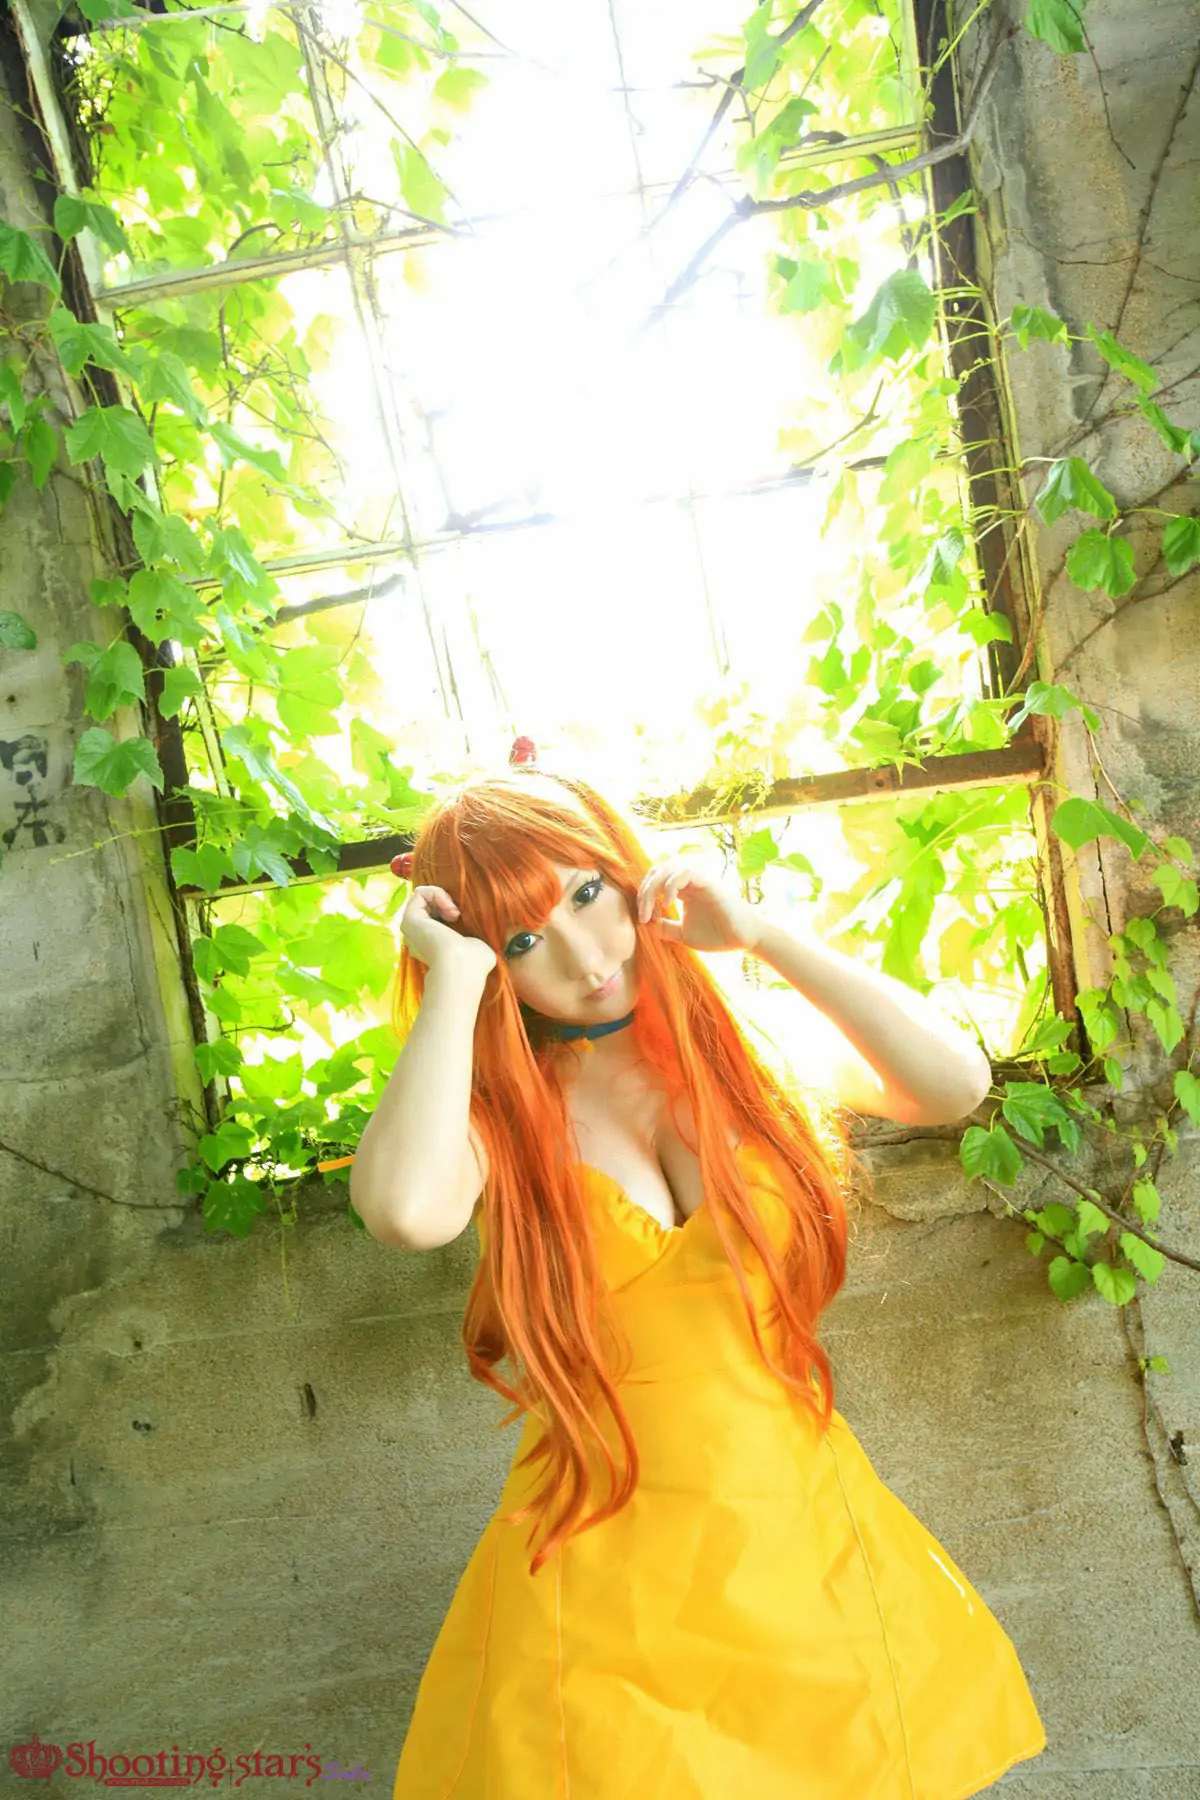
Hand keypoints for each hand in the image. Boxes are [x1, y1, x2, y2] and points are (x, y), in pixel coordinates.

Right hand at [399, 885, 497, 981]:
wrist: (462, 966)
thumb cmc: (475, 961)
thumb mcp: (478, 944)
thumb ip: (474, 936)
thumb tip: (483, 932)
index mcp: (434, 945)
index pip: (438, 917)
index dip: (451, 910)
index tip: (464, 920)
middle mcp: (420, 937)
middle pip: (429, 906)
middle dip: (446, 902)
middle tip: (459, 915)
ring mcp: (413, 928)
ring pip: (423, 899)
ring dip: (442, 897)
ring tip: (455, 912)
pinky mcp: (409, 919)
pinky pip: (419, 893)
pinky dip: (437, 893)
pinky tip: (449, 908)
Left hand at [635, 857, 763, 953]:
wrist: (744, 939)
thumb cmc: (718, 935)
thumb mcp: (683, 934)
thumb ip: (666, 928)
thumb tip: (647, 925)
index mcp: (683, 888)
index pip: (655, 880)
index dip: (643, 897)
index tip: (644, 920)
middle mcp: (690, 879)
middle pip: (657, 870)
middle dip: (644, 892)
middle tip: (643, 916)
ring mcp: (700, 878)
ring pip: (668, 867)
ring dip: (654, 887)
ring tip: (653, 910)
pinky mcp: (709, 882)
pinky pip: (685, 873)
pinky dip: (671, 886)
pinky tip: (668, 905)